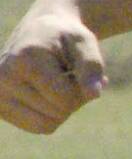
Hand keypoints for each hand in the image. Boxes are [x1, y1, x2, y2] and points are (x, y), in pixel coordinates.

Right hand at [0, 0, 106, 133]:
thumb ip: (92, 66)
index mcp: (23, 60)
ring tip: (59, 84)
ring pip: (47, 125)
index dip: (83, 90)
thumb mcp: (85, 42)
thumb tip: (95, 94)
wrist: (39, 31)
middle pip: (57, 113)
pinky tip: (49, 94)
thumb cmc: (66, 36)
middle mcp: (2, 79)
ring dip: (62, 109)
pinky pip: (38, 127)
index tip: (79, 70)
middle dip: (73, 99)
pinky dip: (51, 115)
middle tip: (69, 75)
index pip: (65, 99)